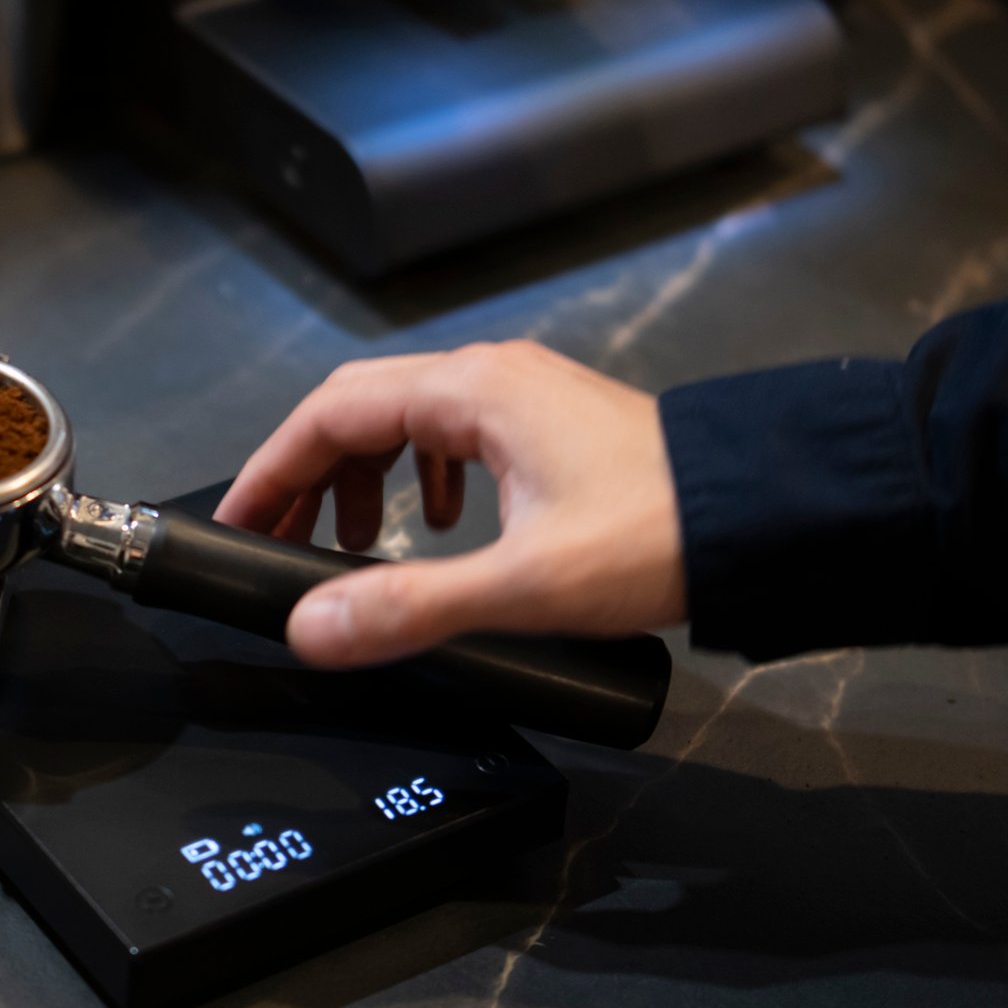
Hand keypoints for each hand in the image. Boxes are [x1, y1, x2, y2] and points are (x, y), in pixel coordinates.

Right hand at [213, 341, 685, 666]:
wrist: (770, 516)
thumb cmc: (665, 532)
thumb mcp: (522, 585)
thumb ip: (407, 608)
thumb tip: (314, 628)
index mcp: (473, 392)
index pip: (329, 416)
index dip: (270, 471)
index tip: (237, 522)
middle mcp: (494, 379)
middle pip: (359, 412)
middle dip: (306, 479)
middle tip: (274, 543)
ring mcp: (525, 398)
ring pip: (407, 424)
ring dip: (362, 481)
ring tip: (346, 548)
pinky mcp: (552, 427)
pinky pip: (455, 438)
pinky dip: (420, 480)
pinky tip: (435, 529)